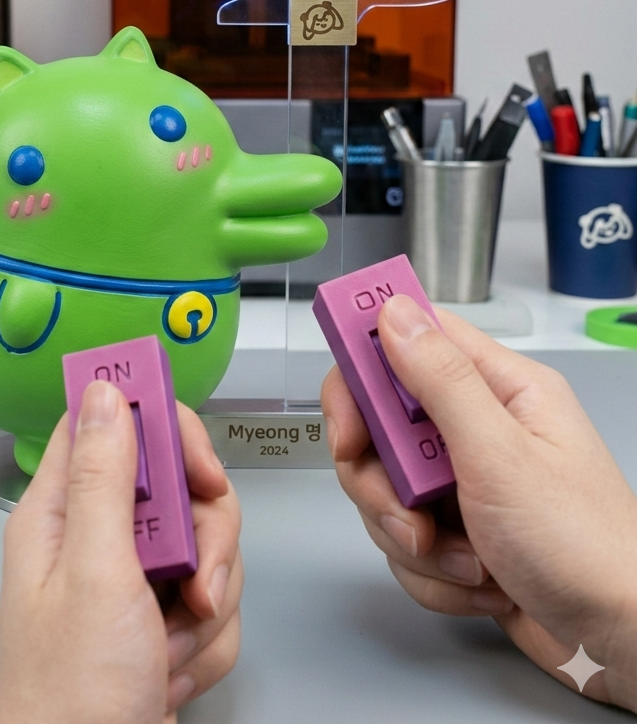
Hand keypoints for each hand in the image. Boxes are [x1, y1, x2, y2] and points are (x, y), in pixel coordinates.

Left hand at [0, 381, 242, 723]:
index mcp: (62, 511)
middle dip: (206, 538)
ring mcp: (132, 580)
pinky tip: (171, 671)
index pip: (110, 422)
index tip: (197, 465)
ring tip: (170, 644)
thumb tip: (105, 389)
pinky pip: (214, 599)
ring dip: (208, 603)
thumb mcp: (93, 573)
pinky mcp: (161, 617)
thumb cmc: (71, 696)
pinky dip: (207, 641)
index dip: (161, 425)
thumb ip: (103, 477)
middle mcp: (96, 537)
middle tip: (194, 578)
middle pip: (179, 486)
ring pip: (207, 545)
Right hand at [321, 295, 636, 710]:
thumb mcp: (501, 455)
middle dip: (381, 483)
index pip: (407, 344)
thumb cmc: (585, 547)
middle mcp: (477, 429)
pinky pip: (402, 540)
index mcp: (498, 389)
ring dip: (413, 540)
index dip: (362, 374)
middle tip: (408, 512)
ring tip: (468, 561)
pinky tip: (479, 584)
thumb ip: (440, 380)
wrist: (619, 643)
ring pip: (384, 492)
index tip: (348, 422)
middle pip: (378, 428)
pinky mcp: (455, 531)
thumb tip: (395, 312)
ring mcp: (463, 482)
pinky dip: (431, 573)